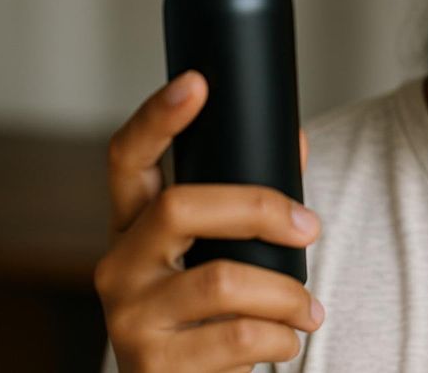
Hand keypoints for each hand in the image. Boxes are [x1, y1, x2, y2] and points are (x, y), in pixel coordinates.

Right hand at [94, 70, 323, 372]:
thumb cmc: (211, 312)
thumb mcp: (222, 253)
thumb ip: (250, 204)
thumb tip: (297, 142)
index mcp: (133, 225)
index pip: (128, 158)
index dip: (158, 117)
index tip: (197, 82)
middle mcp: (118, 265)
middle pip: (179, 206)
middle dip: (259, 209)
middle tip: (309, 226)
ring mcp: (129, 317)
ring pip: (222, 281)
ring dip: (287, 294)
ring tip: (310, 309)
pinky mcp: (154, 365)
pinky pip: (237, 337)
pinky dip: (280, 337)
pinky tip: (286, 340)